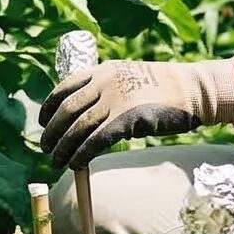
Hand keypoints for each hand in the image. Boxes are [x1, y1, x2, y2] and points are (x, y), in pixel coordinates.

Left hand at [39, 60, 233, 170]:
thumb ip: (105, 89)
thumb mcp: (128, 78)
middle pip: (67, 109)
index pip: (64, 87)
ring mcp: (115, 100)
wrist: (190, 89)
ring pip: (78, 127)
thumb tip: (84, 114)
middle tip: (45, 146)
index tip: (43, 121)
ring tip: (56, 161)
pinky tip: (76, 163)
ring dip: (63, 147)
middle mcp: (104, 83)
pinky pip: (96, 140)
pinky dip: (82, 153)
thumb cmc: (162, 88)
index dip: (49, 106)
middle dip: (52, 130)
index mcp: (102, 70)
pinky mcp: (127, 120)